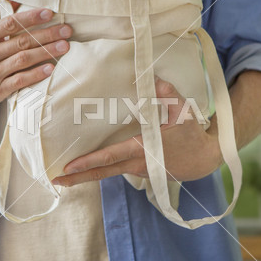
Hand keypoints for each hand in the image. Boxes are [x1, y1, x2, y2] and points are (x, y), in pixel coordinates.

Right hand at [0, 4, 71, 103]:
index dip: (31, 17)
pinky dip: (36, 74)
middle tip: (67, 30)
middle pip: (21, 42)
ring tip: (65, 46)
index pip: (10, 23)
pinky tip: (50, 68)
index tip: (50, 13)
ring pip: (23, 60)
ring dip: (46, 52)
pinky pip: (20, 81)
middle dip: (47, 35)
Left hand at [52, 77, 222, 186]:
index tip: (68, 167)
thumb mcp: (184, 111)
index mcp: (143, 150)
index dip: (88, 162)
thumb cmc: (192, 134)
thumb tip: (153, 78)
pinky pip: (118, 170)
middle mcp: (137, 164)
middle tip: (55, 181)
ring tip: (66, 176)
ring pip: (109, 173)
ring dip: (87, 175)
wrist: (205, 158)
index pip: (110, 157)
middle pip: (103, 173)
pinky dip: (102, 170)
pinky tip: (89, 167)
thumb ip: (168, 94)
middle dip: (78, 178)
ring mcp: (139, 171)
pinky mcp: (142, 172)